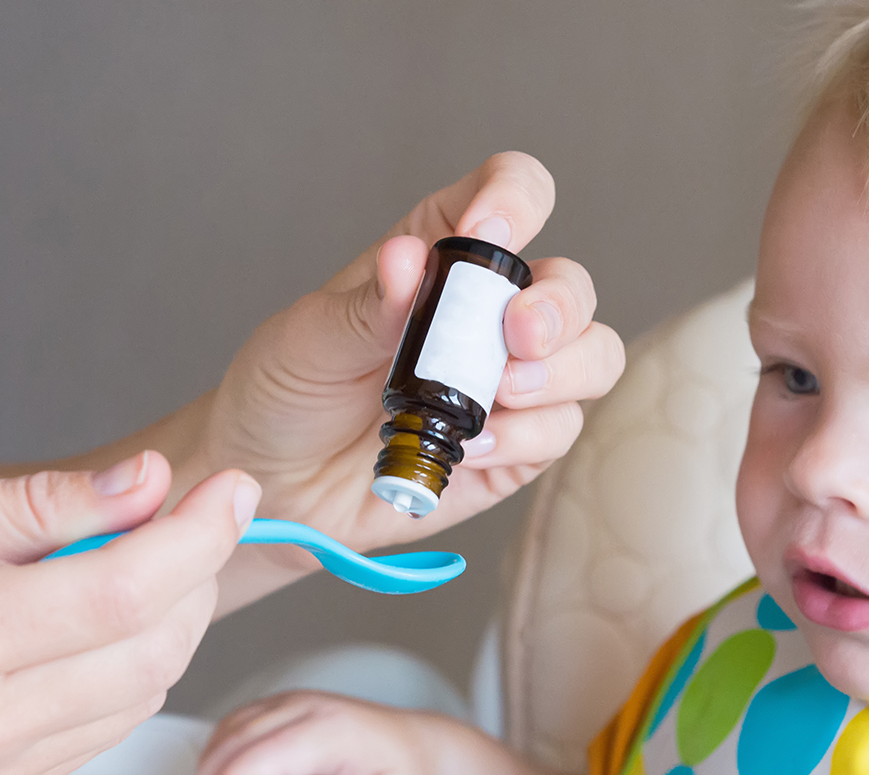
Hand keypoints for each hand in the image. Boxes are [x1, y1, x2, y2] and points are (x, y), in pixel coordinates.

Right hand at [0, 450, 256, 774]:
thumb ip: (42, 501)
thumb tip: (148, 483)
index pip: (120, 593)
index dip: (197, 536)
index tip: (232, 492)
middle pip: (150, 649)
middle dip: (195, 574)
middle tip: (189, 517)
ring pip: (143, 693)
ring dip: (169, 622)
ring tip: (135, 563)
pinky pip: (106, 727)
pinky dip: (131, 668)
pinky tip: (99, 624)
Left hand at [180, 152, 625, 612]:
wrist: (276, 486)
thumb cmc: (288, 394)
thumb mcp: (307, 340)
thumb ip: (365, 306)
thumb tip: (407, 262)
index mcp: (443, 253)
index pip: (513, 193)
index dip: (516, 199)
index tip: (488, 230)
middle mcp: (490, 311)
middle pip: (570, 284)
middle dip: (558, 307)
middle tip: (516, 335)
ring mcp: (511, 380)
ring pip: (591, 357)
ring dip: (559, 374)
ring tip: (498, 396)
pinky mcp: (517, 446)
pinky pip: (558, 431)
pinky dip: (522, 438)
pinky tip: (469, 447)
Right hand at [196, 689, 581, 774]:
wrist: (413, 746)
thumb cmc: (403, 771)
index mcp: (331, 728)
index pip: (266, 751)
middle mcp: (306, 707)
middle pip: (236, 737)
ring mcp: (290, 701)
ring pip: (228, 727)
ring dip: (211, 768)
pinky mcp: (279, 706)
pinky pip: (233, 724)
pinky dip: (219, 753)